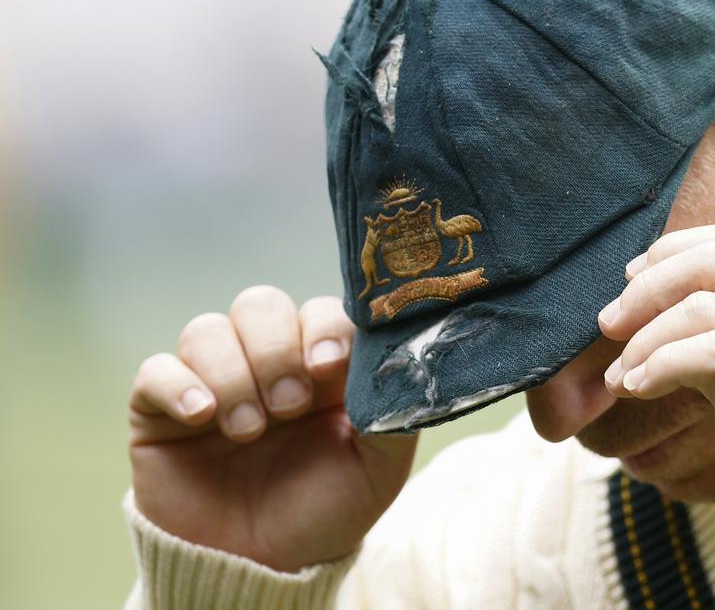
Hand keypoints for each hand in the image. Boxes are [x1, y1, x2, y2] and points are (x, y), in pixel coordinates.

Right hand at [128, 286, 415, 571]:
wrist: (262, 568)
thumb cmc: (325, 510)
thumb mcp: (378, 466)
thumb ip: (393, 411)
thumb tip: (400, 361)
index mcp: (319, 363)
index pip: (318, 310)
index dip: (323, 327)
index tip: (328, 366)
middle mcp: (265, 361)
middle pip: (259, 304)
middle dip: (276, 351)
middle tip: (289, 405)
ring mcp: (212, 380)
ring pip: (207, 330)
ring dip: (233, 375)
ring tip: (249, 431)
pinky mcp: (161, 409)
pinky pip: (155, 370)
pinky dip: (177, 384)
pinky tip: (201, 415)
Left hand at [600, 222, 714, 496]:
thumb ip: (705, 332)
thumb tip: (630, 311)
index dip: (670, 251)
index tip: (627, 281)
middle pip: (712, 260)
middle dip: (647, 288)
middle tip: (608, 324)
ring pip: (703, 308)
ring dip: (644, 340)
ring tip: (618, 377)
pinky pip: (713, 353)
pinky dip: (663, 364)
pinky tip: (638, 386)